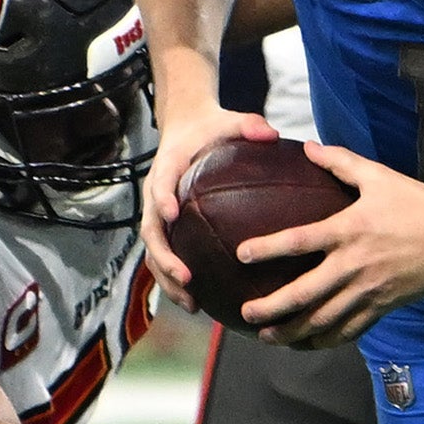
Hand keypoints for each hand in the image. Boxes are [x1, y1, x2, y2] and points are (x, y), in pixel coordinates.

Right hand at [141, 105, 277, 305]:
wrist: (187, 127)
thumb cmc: (212, 127)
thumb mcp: (232, 119)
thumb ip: (249, 125)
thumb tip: (271, 134)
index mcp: (167, 167)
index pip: (160, 185)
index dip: (163, 199)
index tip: (172, 214)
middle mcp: (156, 196)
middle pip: (152, 231)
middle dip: (165, 258)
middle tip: (187, 277)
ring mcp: (159, 215)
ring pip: (154, 253)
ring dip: (168, 280)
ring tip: (191, 304)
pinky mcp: (167, 229)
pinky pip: (166, 258)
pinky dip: (176, 283)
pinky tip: (199, 304)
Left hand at [239, 142, 423, 349]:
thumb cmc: (418, 204)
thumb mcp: (378, 176)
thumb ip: (340, 162)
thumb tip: (308, 147)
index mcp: (349, 230)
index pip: (298, 242)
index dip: (268, 248)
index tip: (242, 254)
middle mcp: (354, 265)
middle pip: (304, 294)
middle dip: (271, 308)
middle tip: (245, 314)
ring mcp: (368, 291)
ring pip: (322, 320)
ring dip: (292, 332)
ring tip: (267, 337)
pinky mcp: (382, 307)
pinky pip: (348, 331)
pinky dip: (325, 341)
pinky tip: (307, 344)